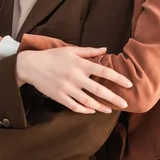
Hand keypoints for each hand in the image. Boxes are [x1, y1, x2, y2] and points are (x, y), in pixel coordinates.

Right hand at [16, 47, 131, 113]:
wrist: (31, 66)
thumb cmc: (53, 56)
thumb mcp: (71, 50)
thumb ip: (89, 51)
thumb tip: (105, 49)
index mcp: (80, 64)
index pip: (103, 72)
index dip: (118, 78)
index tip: (129, 84)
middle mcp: (75, 77)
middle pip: (98, 90)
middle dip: (114, 98)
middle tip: (126, 104)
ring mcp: (67, 89)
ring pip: (88, 102)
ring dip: (101, 107)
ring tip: (110, 110)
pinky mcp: (59, 97)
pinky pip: (75, 107)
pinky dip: (85, 110)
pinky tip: (92, 110)